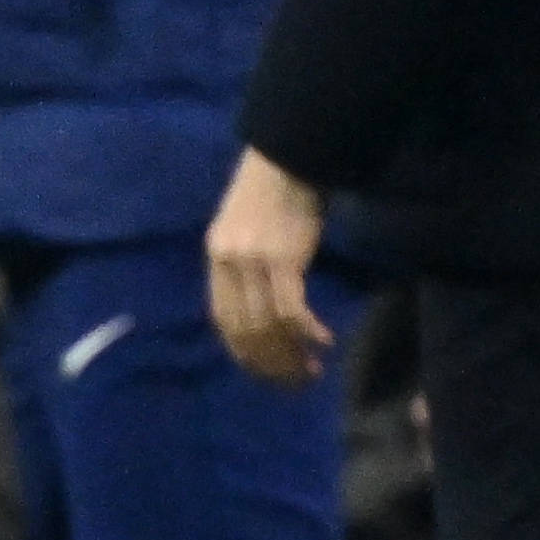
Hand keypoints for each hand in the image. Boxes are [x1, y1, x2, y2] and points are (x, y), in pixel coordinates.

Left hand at [206, 148, 332, 385]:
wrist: (289, 158)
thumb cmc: (273, 193)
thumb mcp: (243, 230)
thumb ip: (243, 266)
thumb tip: (258, 309)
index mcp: (216, 257)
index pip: (222, 319)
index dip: (242, 351)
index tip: (263, 371)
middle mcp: (229, 262)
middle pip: (245, 329)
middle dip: (269, 363)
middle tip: (293, 381)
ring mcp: (254, 262)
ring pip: (267, 326)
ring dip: (290, 354)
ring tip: (309, 371)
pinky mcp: (283, 259)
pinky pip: (291, 309)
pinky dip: (306, 331)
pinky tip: (323, 341)